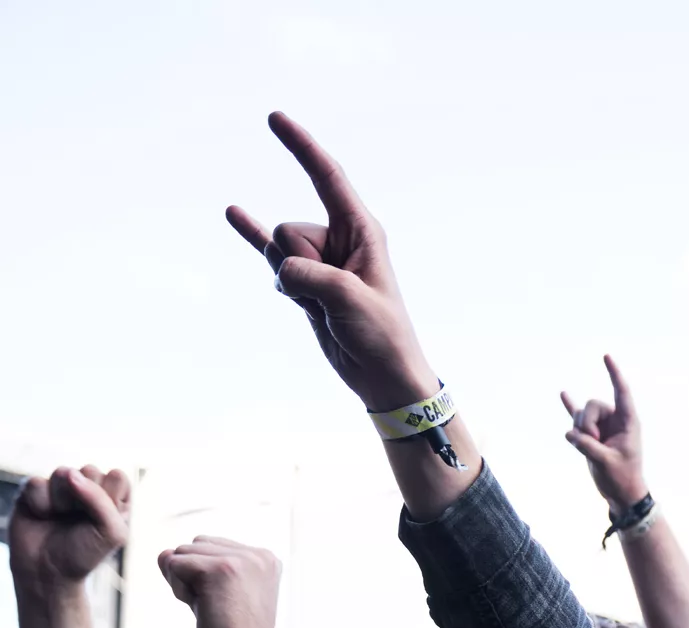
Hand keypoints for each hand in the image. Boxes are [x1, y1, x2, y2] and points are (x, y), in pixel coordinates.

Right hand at [8, 467, 130, 591]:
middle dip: (86, 498)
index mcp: (114, 497)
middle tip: (79, 521)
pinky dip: (39, 503)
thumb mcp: (111, 533)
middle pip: (90, 470)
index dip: (109, 497)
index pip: (117, 476)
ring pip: (63, 473)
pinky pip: (37, 483)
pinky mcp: (35, 490)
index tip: (104, 520)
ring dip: (62, 501)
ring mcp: (61, 487)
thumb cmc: (85, 554)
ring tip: (60, 518)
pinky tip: (41, 516)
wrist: (47, 572)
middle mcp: (88, 488)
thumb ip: (101, 500)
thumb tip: (70, 473)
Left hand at [155, 538, 281, 627]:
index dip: (206, 576)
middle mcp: (257, 554)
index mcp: (264, 558)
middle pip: (195, 545)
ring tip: (211, 607)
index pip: (211, 546)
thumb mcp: (220, 593)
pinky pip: (174, 564)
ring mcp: (241, 559)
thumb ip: (196, 566)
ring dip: (184, 583)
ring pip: (182, 553)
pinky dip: (179, 590)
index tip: (228, 603)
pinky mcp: (220, 568)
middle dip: (193, 575)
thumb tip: (163, 553)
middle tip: (217, 606)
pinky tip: (202, 607)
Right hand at [226, 113, 437, 411]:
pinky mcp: (304, 280)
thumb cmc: (381, 335)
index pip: (327, 177)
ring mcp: (319, 259)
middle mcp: (339, 238)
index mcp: (363, 232)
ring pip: (279, 254)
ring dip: (292, 284)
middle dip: (300, 265)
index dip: (301, 146)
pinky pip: (269, 252)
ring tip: (325, 308)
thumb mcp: (350, 301)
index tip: (274, 117)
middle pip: (291, 231)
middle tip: (334, 297)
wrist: (381, 374)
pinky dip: (251, 233)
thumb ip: (312, 276)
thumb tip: (282, 271)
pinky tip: (232, 211)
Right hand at [561, 355, 647, 509]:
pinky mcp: (591, 435)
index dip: (614, 374)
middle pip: (592, 405)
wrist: (621, 493)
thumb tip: (571, 434)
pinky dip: (570, 406)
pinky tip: (563, 393)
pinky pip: (578, 416)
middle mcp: (615, 420)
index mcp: (628, 422)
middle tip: (594, 443)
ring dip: (580, 431)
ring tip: (591, 448)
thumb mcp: (606, 462)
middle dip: (587, 424)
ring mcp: (603, 426)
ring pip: (581, 415)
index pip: (622, 392)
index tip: (606, 356)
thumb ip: (589, 447)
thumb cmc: (621, 478)